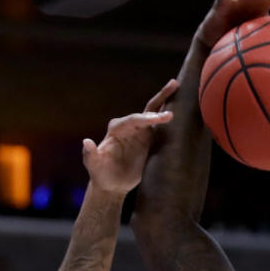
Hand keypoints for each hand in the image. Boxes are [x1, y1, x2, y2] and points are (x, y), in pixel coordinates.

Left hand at [82, 79, 177, 194]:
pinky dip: (170, 120)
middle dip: (160, 98)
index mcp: (117, 129)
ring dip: (167, 103)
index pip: (134, 120)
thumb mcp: (93, 165)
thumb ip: (90, 154)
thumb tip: (87, 142)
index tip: (163, 118)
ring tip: (181, 90)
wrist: (111, 184)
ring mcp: (140, 133)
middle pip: (146, 110)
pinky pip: (161, 128)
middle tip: (174, 85)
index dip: (147, 118)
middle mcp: (130, 127)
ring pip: (155, 115)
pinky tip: (182, 110)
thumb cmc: (100, 173)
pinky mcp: (149, 141)